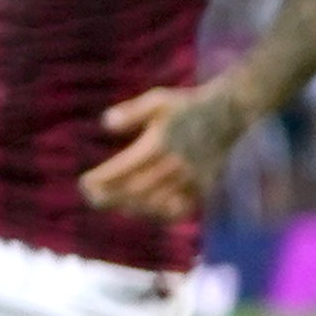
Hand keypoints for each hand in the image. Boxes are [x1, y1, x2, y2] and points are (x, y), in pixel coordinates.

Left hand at [82, 84, 241, 219]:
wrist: (231, 112)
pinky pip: (181, 210)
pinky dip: (161, 215)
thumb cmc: (188, 105)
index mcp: (159, 144)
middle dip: (110, 197)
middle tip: (91, 197)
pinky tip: (147, 211)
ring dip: (131, 208)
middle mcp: (174, 165)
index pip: (123, 169)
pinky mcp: (204, 187)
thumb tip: (105, 124)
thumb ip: (131, 112)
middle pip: (135, 191)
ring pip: (155, 204)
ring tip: (114, 204)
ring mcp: (191, 179)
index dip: (101, 180)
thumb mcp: (158, 100)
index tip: (84, 183)